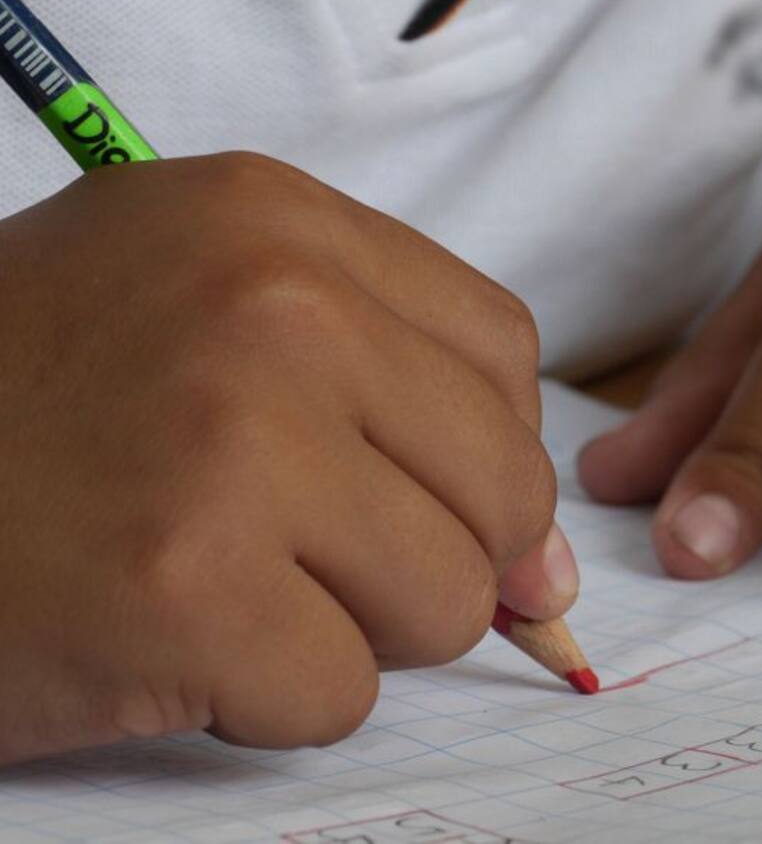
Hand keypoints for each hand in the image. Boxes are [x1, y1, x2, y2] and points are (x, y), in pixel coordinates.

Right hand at [0, 153, 574, 763]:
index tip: (434, 497)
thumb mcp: (214, 323)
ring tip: (244, 590)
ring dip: (360, 628)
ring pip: (448, 598)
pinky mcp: (185, 590)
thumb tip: (550, 569)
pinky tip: (182, 644)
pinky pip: (341, 693)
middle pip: (504, 483)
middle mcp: (273, 308)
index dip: (486, 448)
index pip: (503, 353)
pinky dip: (274, 699)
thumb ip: (399, 410)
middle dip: (438, 554)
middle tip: (321, 557)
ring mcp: (234, 445)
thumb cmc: (40, 400)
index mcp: (278, 223)